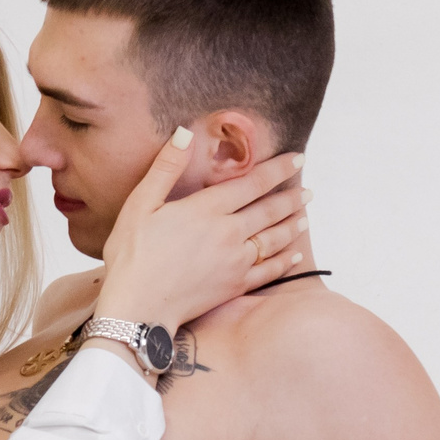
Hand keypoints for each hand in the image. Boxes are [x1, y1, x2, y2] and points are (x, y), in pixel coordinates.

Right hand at [95, 133, 309, 331]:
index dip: (278, 169)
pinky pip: (268, 271)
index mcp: (206, 210)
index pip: (252, 183)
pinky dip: (284, 261)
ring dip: (292, 225)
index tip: (298, 158)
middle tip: (308, 190)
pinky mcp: (234, 286)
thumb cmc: (131, 255)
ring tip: (305, 216)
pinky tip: (294, 254)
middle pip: (269, 210)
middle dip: (291, 198)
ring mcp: (235, 261)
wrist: (137, 306)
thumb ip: (165, 168)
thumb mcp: (140, 205)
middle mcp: (228, 233)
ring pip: (273, 239)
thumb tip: (184, 133)